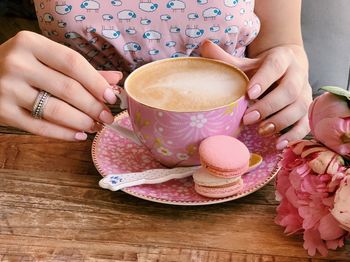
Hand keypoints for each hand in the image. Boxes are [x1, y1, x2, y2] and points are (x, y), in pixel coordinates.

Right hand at [0, 31, 121, 140]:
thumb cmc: (21, 65)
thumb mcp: (45, 58)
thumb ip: (79, 69)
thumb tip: (115, 80)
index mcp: (30, 43)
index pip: (73, 63)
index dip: (97, 82)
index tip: (112, 97)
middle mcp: (17, 63)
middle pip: (67, 89)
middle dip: (93, 106)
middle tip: (107, 117)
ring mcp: (6, 88)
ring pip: (55, 110)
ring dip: (82, 122)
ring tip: (95, 126)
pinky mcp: (2, 112)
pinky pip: (40, 127)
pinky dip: (63, 134)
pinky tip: (78, 135)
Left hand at [200, 40, 311, 149]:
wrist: (288, 67)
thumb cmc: (261, 68)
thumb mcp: (246, 62)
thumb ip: (227, 59)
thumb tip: (204, 45)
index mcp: (281, 58)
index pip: (275, 66)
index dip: (264, 79)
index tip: (249, 94)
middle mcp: (297, 74)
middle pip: (289, 90)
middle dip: (268, 106)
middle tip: (248, 119)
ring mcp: (304, 92)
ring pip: (299, 107)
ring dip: (280, 121)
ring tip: (261, 131)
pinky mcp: (307, 108)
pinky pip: (306, 123)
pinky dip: (294, 135)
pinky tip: (278, 144)